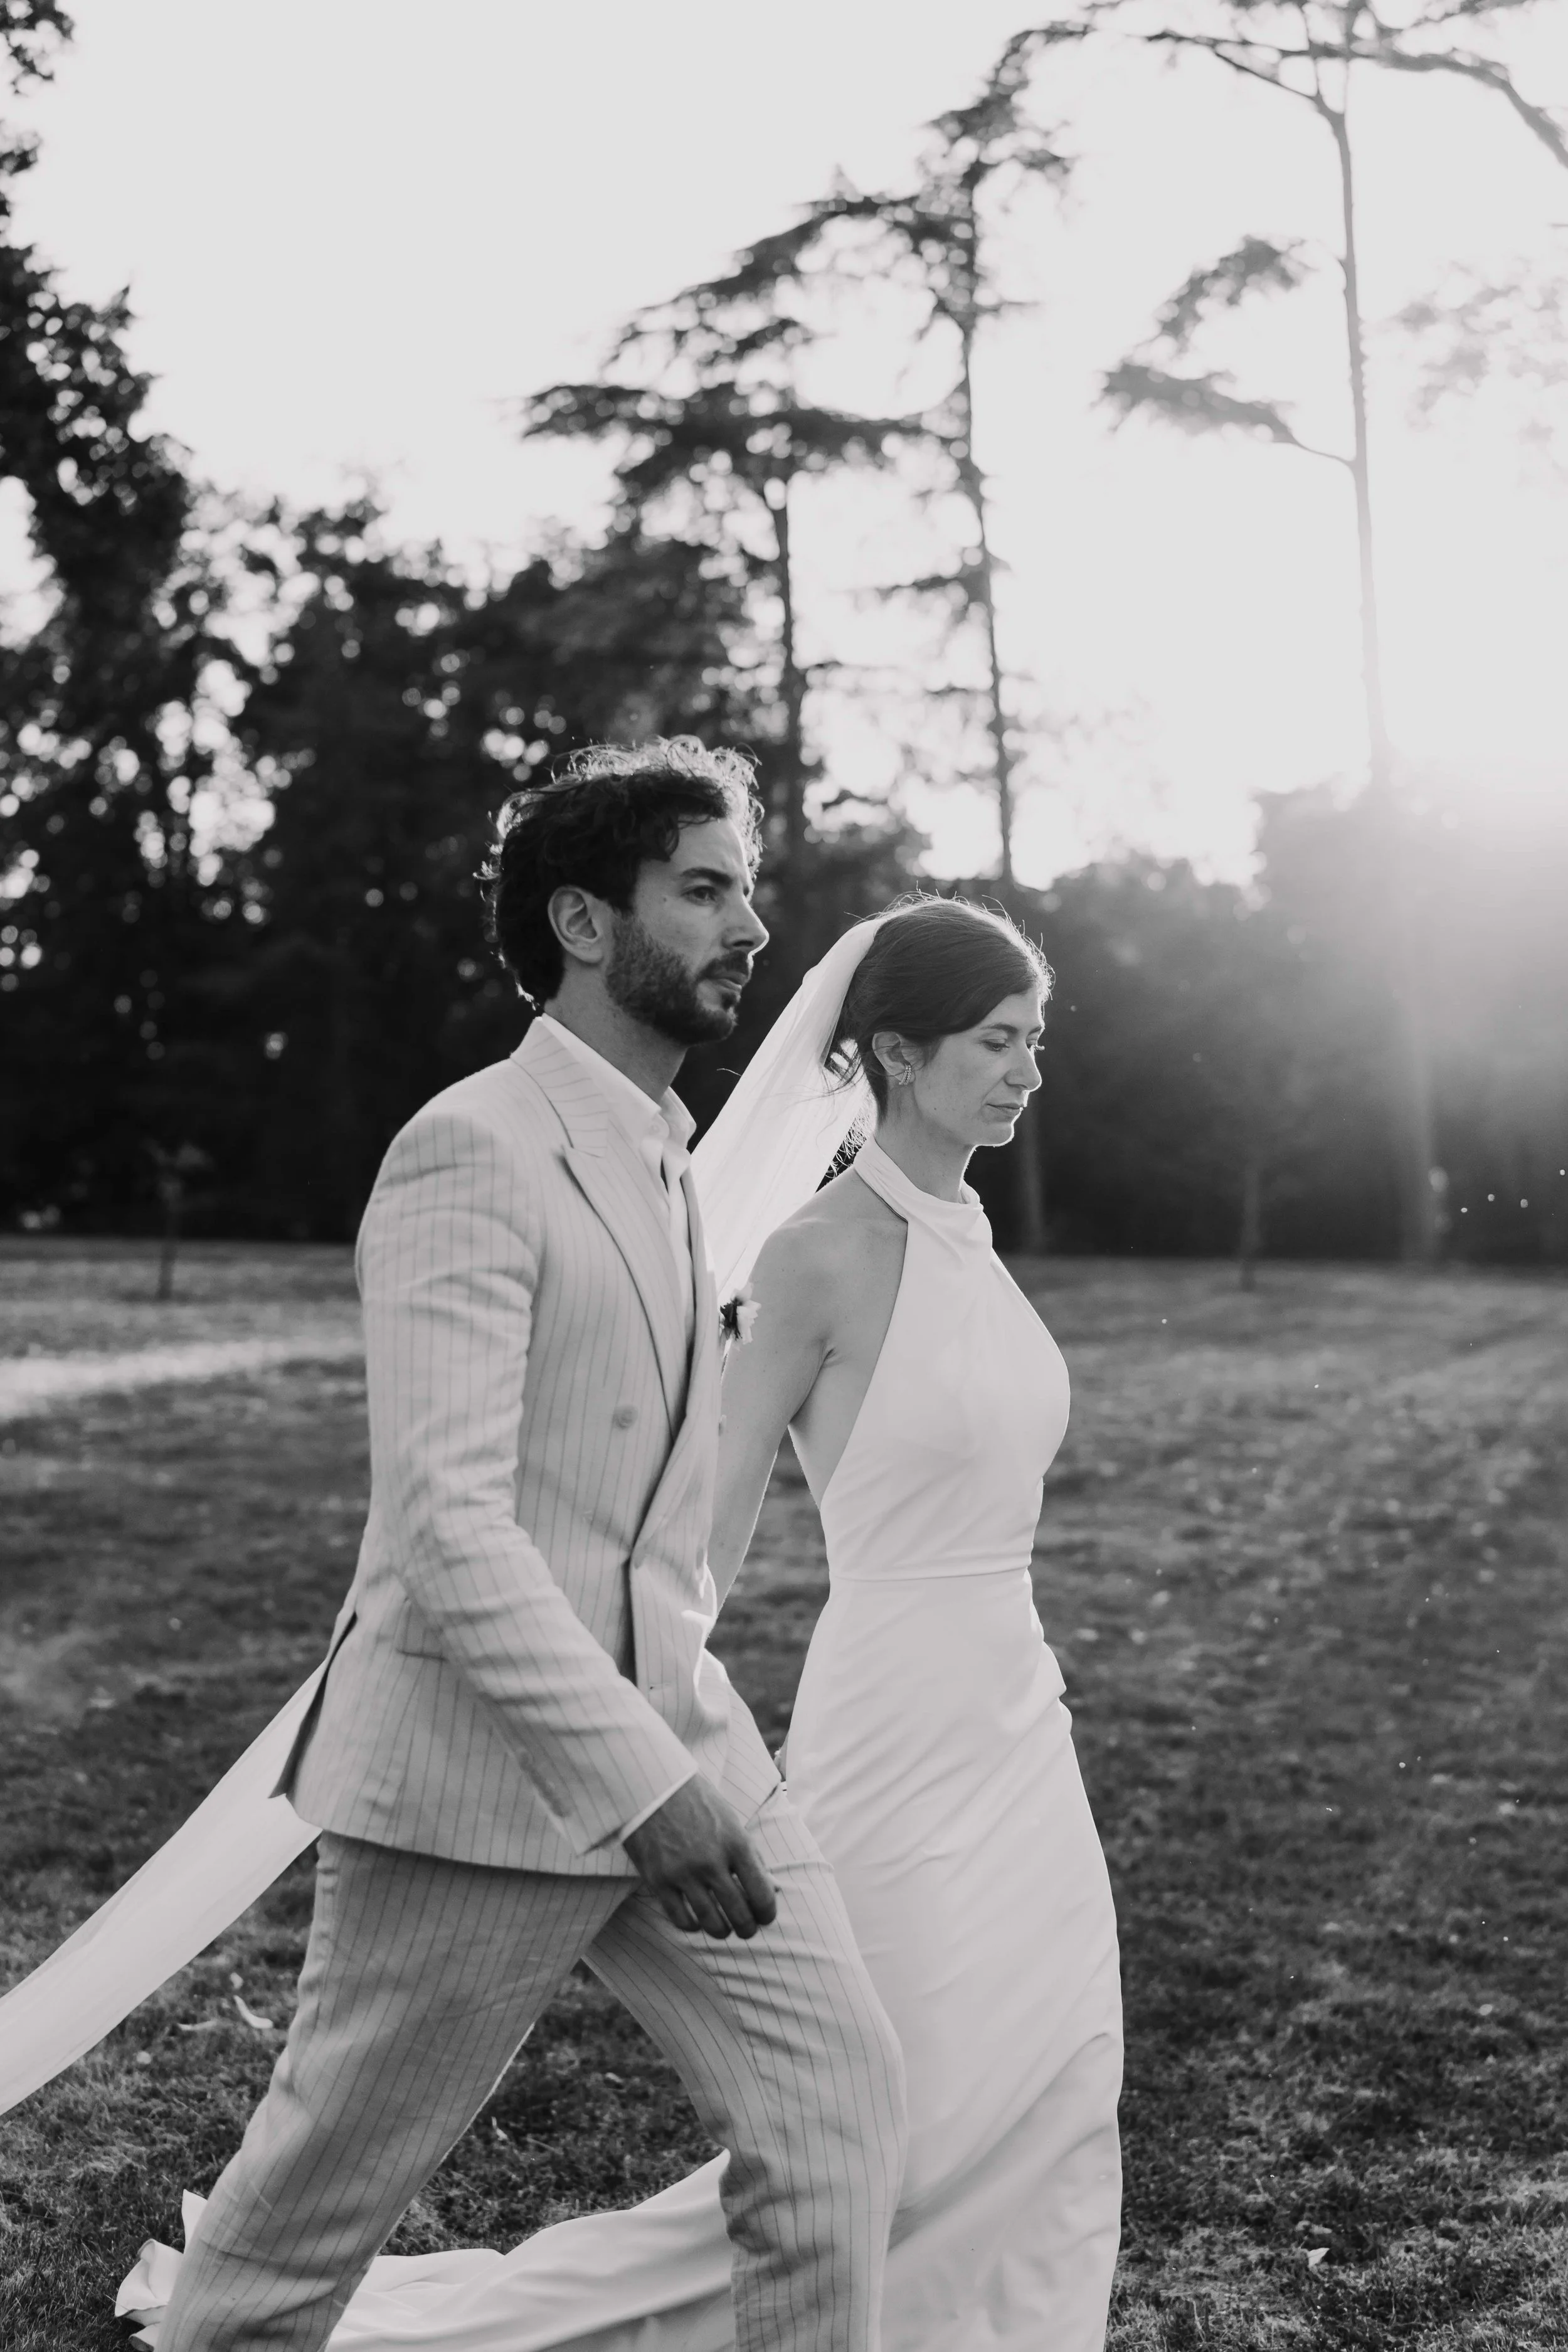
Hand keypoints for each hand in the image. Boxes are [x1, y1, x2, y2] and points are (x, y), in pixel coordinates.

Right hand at [622, 1777, 777, 1939]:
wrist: (653, 1785)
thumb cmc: (697, 1801)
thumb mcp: (732, 1821)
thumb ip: (751, 1855)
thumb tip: (771, 1889)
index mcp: (736, 1843)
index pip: (762, 1894)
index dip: (767, 1913)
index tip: (765, 1917)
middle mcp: (712, 1861)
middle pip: (739, 1914)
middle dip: (747, 1928)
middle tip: (746, 1929)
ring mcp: (683, 1872)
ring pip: (711, 1923)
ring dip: (722, 1931)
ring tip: (723, 1929)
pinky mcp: (658, 1880)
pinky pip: (681, 1919)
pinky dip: (692, 1926)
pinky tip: (696, 1921)